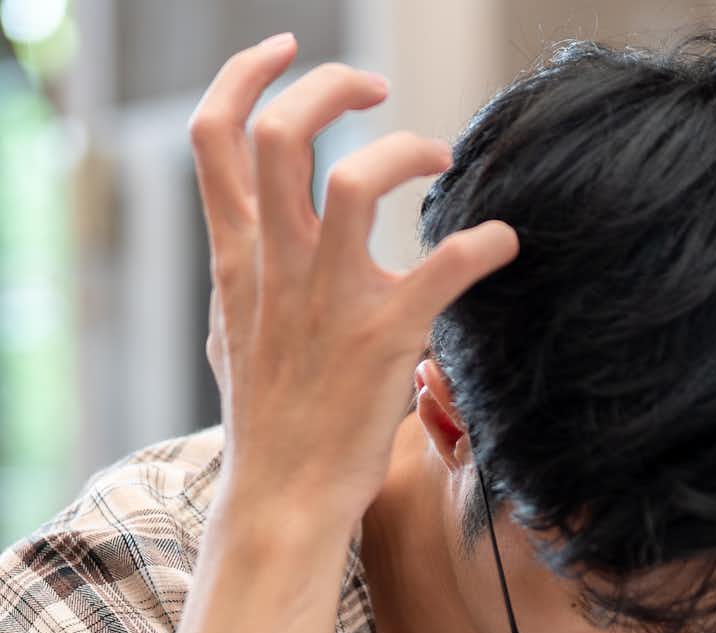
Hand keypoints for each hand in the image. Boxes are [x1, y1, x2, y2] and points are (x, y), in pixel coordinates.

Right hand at [191, 34, 517, 532]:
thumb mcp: (232, 330)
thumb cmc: (267, 421)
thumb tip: (247, 235)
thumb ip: (242, 272)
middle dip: (329, 86)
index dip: (245, 76)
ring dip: (403, 150)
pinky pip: (440, 270)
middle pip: (280, 134)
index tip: (285, 49)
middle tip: (376, 87)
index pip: (214, 137)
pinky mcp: (381, 339)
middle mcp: (274, 266)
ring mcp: (326, 300)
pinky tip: (502, 241)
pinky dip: (481, 245)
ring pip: (349, 179)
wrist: (280, 499)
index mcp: (235, 257)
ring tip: (438, 156)